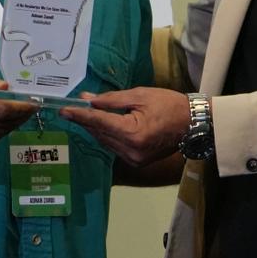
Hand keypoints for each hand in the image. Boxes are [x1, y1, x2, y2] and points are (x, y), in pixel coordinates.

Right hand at [0, 71, 39, 156]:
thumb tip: (4, 86)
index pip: (5, 108)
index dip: (22, 107)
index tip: (33, 103)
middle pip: (7, 122)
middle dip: (22, 115)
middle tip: (31, 108)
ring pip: (2, 133)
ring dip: (14, 124)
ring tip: (21, 115)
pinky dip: (2, 131)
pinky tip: (4, 124)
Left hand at [60, 87, 189, 166]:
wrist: (193, 124)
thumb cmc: (169, 105)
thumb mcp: (140, 95)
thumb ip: (111, 100)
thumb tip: (87, 100)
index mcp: (132, 133)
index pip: (98, 123)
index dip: (79, 116)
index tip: (63, 110)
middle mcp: (131, 150)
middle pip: (99, 134)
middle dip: (86, 121)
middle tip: (73, 108)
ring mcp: (134, 159)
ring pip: (105, 142)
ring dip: (96, 129)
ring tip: (87, 115)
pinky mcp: (137, 162)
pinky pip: (114, 147)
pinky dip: (107, 136)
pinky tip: (104, 126)